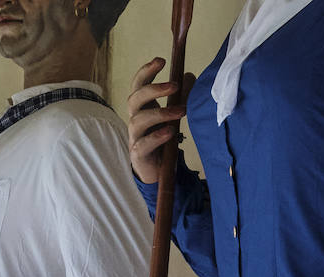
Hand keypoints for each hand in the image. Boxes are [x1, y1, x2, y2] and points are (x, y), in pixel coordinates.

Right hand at [127, 57, 195, 184]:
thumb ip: (182, 96)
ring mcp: (135, 137)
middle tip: (174, 86)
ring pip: (138, 120)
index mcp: (143, 107)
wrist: (158, 169)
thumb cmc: (163, 138)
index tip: (161, 60)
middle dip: (153, 89)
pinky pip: (142, 144)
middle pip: (134, 99)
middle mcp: (135, 119)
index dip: (146, 71)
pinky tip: (169, 132)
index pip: (138, 84)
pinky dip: (156, 137)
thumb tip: (189, 76)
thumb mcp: (174, 114)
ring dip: (160, 113)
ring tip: (181, 111)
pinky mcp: (138, 154)